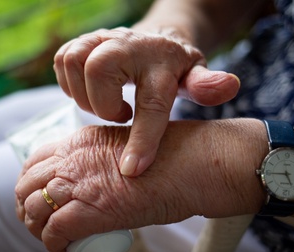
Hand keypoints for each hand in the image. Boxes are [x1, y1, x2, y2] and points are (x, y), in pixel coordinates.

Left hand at [14, 120, 258, 251]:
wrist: (193, 165)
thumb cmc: (172, 157)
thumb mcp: (126, 146)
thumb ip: (103, 159)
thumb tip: (98, 182)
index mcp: (81, 139)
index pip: (37, 159)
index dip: (32, 181)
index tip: (42, 196)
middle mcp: (72, 158)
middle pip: (27, 184)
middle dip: (27, 205)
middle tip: (40, 221)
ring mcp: (77, 183)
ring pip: (33, 208)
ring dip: (36, 228)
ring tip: (50, 238)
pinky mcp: (87, 210)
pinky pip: (53, 231)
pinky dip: (52, 244)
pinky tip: (61, 250)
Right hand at [53, 27, 239, 176]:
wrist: (154, 40)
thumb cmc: (174, 68)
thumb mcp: (195, 76)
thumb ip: (206, 85)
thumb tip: (230, 86)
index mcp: (161, 60)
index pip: (151, 102)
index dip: (142, 139)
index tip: (132, 170)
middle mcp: (128, 44)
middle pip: (98, 69)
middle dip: (103, 104)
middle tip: (121, 115)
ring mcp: (101, 38)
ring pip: (74, 62)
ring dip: (84, 95)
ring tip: (107, 105)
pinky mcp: (81, 42)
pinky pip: (62, 61)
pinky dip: (70, 84)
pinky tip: (92, 94)